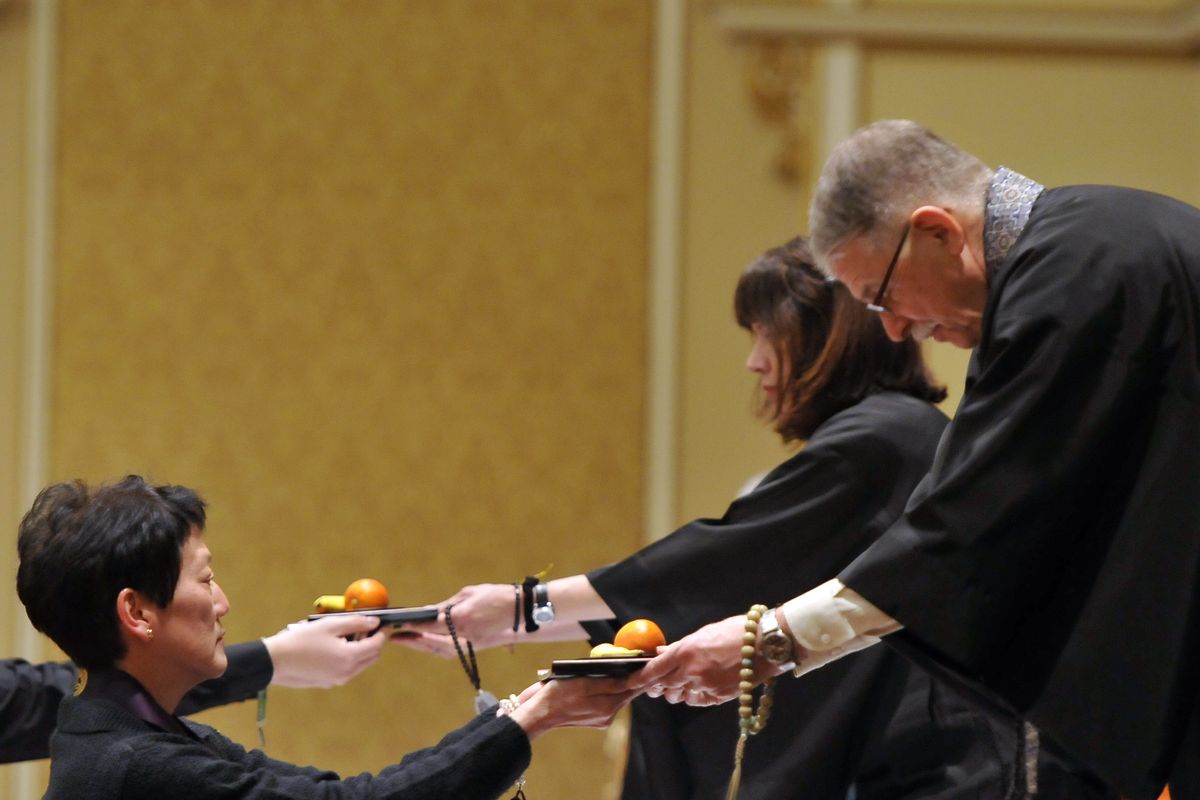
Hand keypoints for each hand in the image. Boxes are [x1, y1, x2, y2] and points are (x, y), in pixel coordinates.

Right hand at [263, 615, 386, 687]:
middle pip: (372, 656)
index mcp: (350, 657)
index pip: (376, 645)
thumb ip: (356, 622)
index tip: (384, 623)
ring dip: (362, 650)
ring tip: (349, 634)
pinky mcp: (327, 682)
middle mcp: (346, 672)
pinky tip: (336, 646)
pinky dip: (349, 658)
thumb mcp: (330, 625)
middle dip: (374, 641)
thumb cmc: (301, 640)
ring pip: (360, 664)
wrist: (275, 661)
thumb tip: (374, 622)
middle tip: (367, 627)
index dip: (382, 632)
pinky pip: (347, 670)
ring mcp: (337, 680)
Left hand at [394, 584, 517, 650]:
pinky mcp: (476, 648)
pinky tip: (427, 644)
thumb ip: (448, 604)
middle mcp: (464, 635)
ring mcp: (471, 644)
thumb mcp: (470, 593)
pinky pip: (451, 651)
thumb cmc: (497, 597)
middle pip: (432, 642)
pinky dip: (436, 649)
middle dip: (412, 640)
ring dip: (422, 647)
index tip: (399, 624)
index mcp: (462, 618)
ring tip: (407, 641)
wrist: (523, 612)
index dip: (413, 625)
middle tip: (395, 637)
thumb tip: (430, 611)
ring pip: (440, 651)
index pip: (431, 624)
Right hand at [507, 677, 641, 739]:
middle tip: (650, 664)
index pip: (631, 686)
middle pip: (628, 692)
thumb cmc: (557, 693)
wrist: (540, 714)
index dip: (644, 674)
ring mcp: (603, 719)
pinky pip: (612, 703)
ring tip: (635, 671)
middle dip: (636, 679)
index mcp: (606, 704)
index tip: (654, 663)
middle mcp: (608, 714)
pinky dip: (615, 693)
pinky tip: (616, 682)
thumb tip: (629, 676)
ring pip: (621, 698)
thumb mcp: (582, 681)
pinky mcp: (598, 720)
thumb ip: (608, 681)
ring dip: (626, 685)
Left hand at [629, 614, 780, 705]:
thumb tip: (661, 652)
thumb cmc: (735, 631)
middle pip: (663, 686)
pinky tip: (702, 685)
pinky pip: (698, 701)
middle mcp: (692, 672)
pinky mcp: (719, 697)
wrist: (765, 645)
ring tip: (683, 681)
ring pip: (679, 696)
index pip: (653, 670)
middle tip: (657, 682)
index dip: (639, 679)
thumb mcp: (703, 633)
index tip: (630, 682)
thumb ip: (680, 646)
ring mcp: (705, 686)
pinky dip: (695, 695)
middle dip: (657, 686)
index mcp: (685, 652)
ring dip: (676, 691)